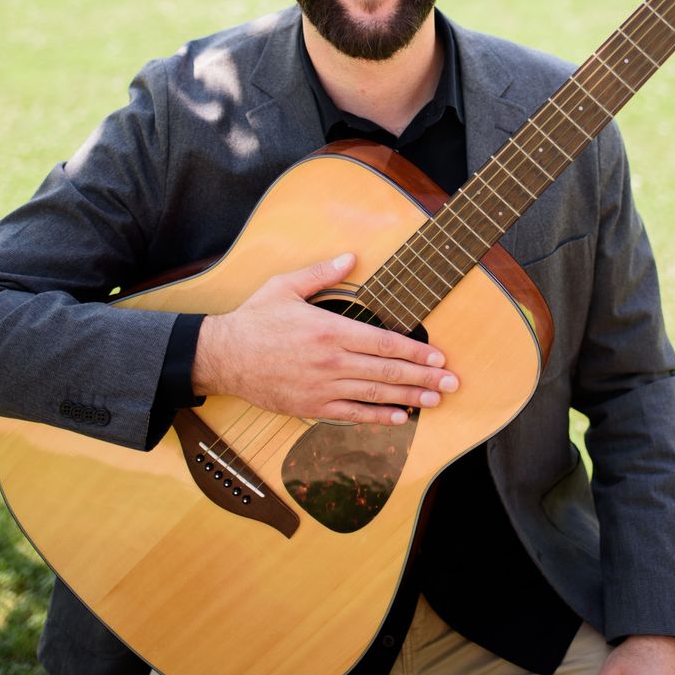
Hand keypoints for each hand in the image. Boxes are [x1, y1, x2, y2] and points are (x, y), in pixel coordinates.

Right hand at [191, 252, 459, 424]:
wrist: (223, 356)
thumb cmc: (255, 319)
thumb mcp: (286, 286)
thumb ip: (321, 272)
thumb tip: (351, 256)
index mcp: (329, 329)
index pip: (383, 342)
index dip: (415, 351)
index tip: (438, 356)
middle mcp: (331, 360)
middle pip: (387, 371)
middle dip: (423, 377)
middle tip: (451, 383)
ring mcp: (322, 387)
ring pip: (374, 395)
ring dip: (409, 398)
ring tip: (434, 401)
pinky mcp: (310, 406)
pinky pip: (350, 414)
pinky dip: (377, 418)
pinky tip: (399, 418)